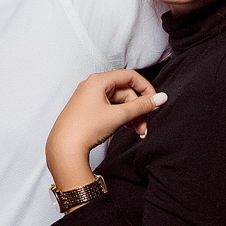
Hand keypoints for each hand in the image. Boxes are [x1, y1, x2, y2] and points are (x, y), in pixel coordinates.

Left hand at [46, 70, 166, 191]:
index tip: (155, 102)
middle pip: (125, 91)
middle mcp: (92, 85)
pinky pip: (110, 108)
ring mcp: (88, 98)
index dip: (145, 88)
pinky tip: (125, 128)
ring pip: (118, 102)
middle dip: (138, 109)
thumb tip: (160, 98)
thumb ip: (142, 106)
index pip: (130, 76)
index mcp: (98, 80)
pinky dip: (120, 117)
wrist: (64, 148)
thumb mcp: (119, 116)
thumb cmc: (86, 128)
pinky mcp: (87, 110)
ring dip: (130, 115)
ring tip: (136, 131)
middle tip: (144, 127)